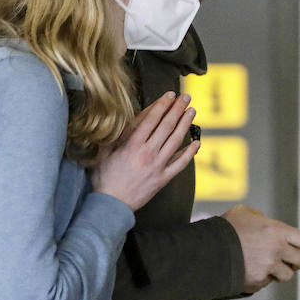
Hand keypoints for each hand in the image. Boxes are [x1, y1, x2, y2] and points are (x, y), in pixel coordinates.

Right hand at [93, 92, 198, 210]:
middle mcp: (147, 153)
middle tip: (185, 97)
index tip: (169, 95)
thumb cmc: (104, 179)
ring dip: (185, 124)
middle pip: (166, 126)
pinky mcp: (163, 178)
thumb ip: (113, 135)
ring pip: (176, 141)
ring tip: (192, 111)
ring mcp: (158, 166)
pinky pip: (180, 163)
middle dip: (177, 109)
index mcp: (132, 145)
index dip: (161, 105)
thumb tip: (117, 118)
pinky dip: (190, 152)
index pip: (151, 119)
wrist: (111, 205)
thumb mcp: (103, 153)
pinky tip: (196, 142)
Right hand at [222, 205, 299, 293]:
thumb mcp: (246, 213)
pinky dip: (263, 278)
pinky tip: (252, 269)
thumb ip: (263, 219)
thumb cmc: (226, 229)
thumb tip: (270, 225)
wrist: (208, 250)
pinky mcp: (258, 281)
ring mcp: (268, 268)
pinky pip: (268, 282)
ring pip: (287, 275)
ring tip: (268, 265)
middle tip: (291, 259)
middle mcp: (277, 250)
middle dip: (298, 260)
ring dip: (281, 271)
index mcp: (278, 231)